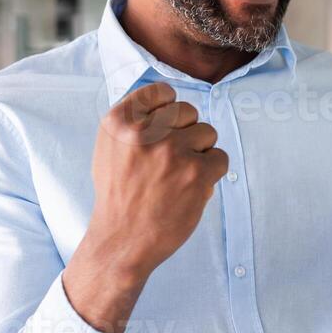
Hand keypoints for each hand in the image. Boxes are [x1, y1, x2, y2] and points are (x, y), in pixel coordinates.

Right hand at [63, 82, 228, 332]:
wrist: (122, 240)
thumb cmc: (120, 194)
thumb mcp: (111, 148)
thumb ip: (135, 121)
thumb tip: (169, 98)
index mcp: (119, 121)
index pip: (162, 91)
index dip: (169, 108)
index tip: (166, 127)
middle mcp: (145, 131)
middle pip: (189, 111)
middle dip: (186, 133)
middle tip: (169, 162)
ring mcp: (172, 151)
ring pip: (208, 132)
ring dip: (200, 153)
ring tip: (178, 176)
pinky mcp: (197, 172)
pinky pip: (220, 157)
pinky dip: (211, 173)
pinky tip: (191, 188)